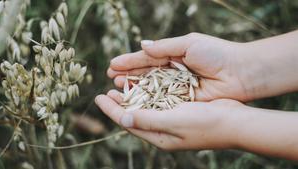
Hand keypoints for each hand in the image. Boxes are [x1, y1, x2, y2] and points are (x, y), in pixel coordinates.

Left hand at [95, 90, 243, 149]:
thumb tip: (122, 118)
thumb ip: (147, 120)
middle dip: (119, 104)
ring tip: (120, 87)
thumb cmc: (205, 123)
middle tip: (106, 92)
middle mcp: (163, 130)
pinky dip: (148, 94)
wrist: (235, 122)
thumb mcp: (173, 122)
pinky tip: (143, 86)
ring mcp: (172, 121)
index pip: (128, 123)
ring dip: (132, 97)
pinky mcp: (181, 111)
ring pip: (146, 108)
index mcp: (159, 137)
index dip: (111, 110)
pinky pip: (158, 102)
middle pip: (134, 116)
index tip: (98, 97)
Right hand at [108, 33, 252, 100]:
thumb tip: (142, 45)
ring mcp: (177, 86)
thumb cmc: (216, 53)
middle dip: (129, 74)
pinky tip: (136, 99)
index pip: (147, 58)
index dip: (130, 61)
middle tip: (111, 77)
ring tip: (118, 87)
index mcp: (174, 54)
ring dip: (135, 87)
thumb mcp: (189, 44)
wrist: (240, 73)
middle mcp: (173, 71)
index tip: (113, 64)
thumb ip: (164, 47)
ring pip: (151, 87)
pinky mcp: (183, 99)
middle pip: (146, 73)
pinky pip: (162, 100)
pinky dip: (149, 100)